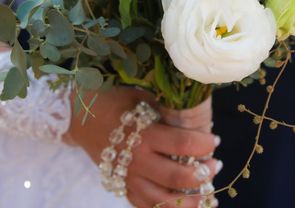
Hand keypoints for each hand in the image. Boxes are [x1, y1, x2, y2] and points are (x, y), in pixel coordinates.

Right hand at [66, 87, 221, 207]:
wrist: (80, 116)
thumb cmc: (116, 102)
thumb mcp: (142, 98)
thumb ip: (166, 107)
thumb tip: (197, 109)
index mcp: (144, 134)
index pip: (183, 145)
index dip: (204, 145)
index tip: (215, 140)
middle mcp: (137, 160)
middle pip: (177, 177)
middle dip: (203, 174)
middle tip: (214, 165)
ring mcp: (128, 177)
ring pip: (163, 201)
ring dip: (190, 201)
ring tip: (206, 195)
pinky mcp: (122, 187)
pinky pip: (145, 206)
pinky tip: (184, 205)